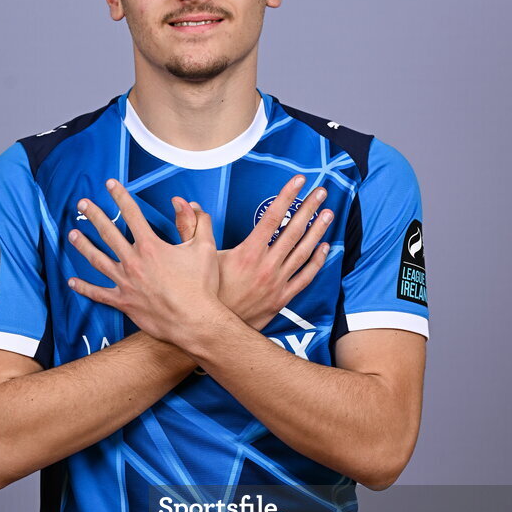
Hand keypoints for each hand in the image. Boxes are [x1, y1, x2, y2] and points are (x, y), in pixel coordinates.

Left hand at [67, 178, 219, 345]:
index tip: (110, 184)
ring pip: (98, 260)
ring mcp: (126, 283)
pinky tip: (72, 282)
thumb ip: (199, 222)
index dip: (120, 196)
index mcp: (151, 246)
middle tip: (82, 204)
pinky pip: (99, 294)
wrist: (195, 321)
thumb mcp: (205, 248)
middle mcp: (133, 262)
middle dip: (94, 215)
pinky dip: (85, 288)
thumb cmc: (201, 286)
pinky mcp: (124, 302)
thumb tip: (191, 204)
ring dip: (83, 246)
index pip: (132, 214)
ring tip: (72, 234)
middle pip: (108, 232)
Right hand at [173, 175, 332, 330]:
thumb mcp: (196, 257)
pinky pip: (305, 277)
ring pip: (303, 252)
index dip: (287, 196)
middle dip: (309, 209)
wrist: (211, 329)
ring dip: (318, 231)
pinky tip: (325, 248)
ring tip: (329, 214)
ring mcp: (277, 283)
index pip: (272, 217)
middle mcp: (266, 266)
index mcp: (247, 252)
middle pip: (294, 231)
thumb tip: (182, 202)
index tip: (299, 181)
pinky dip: (317, 262)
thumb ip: (190, 226)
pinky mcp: (281, 299)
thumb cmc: (204, 293)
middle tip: (322, 192)